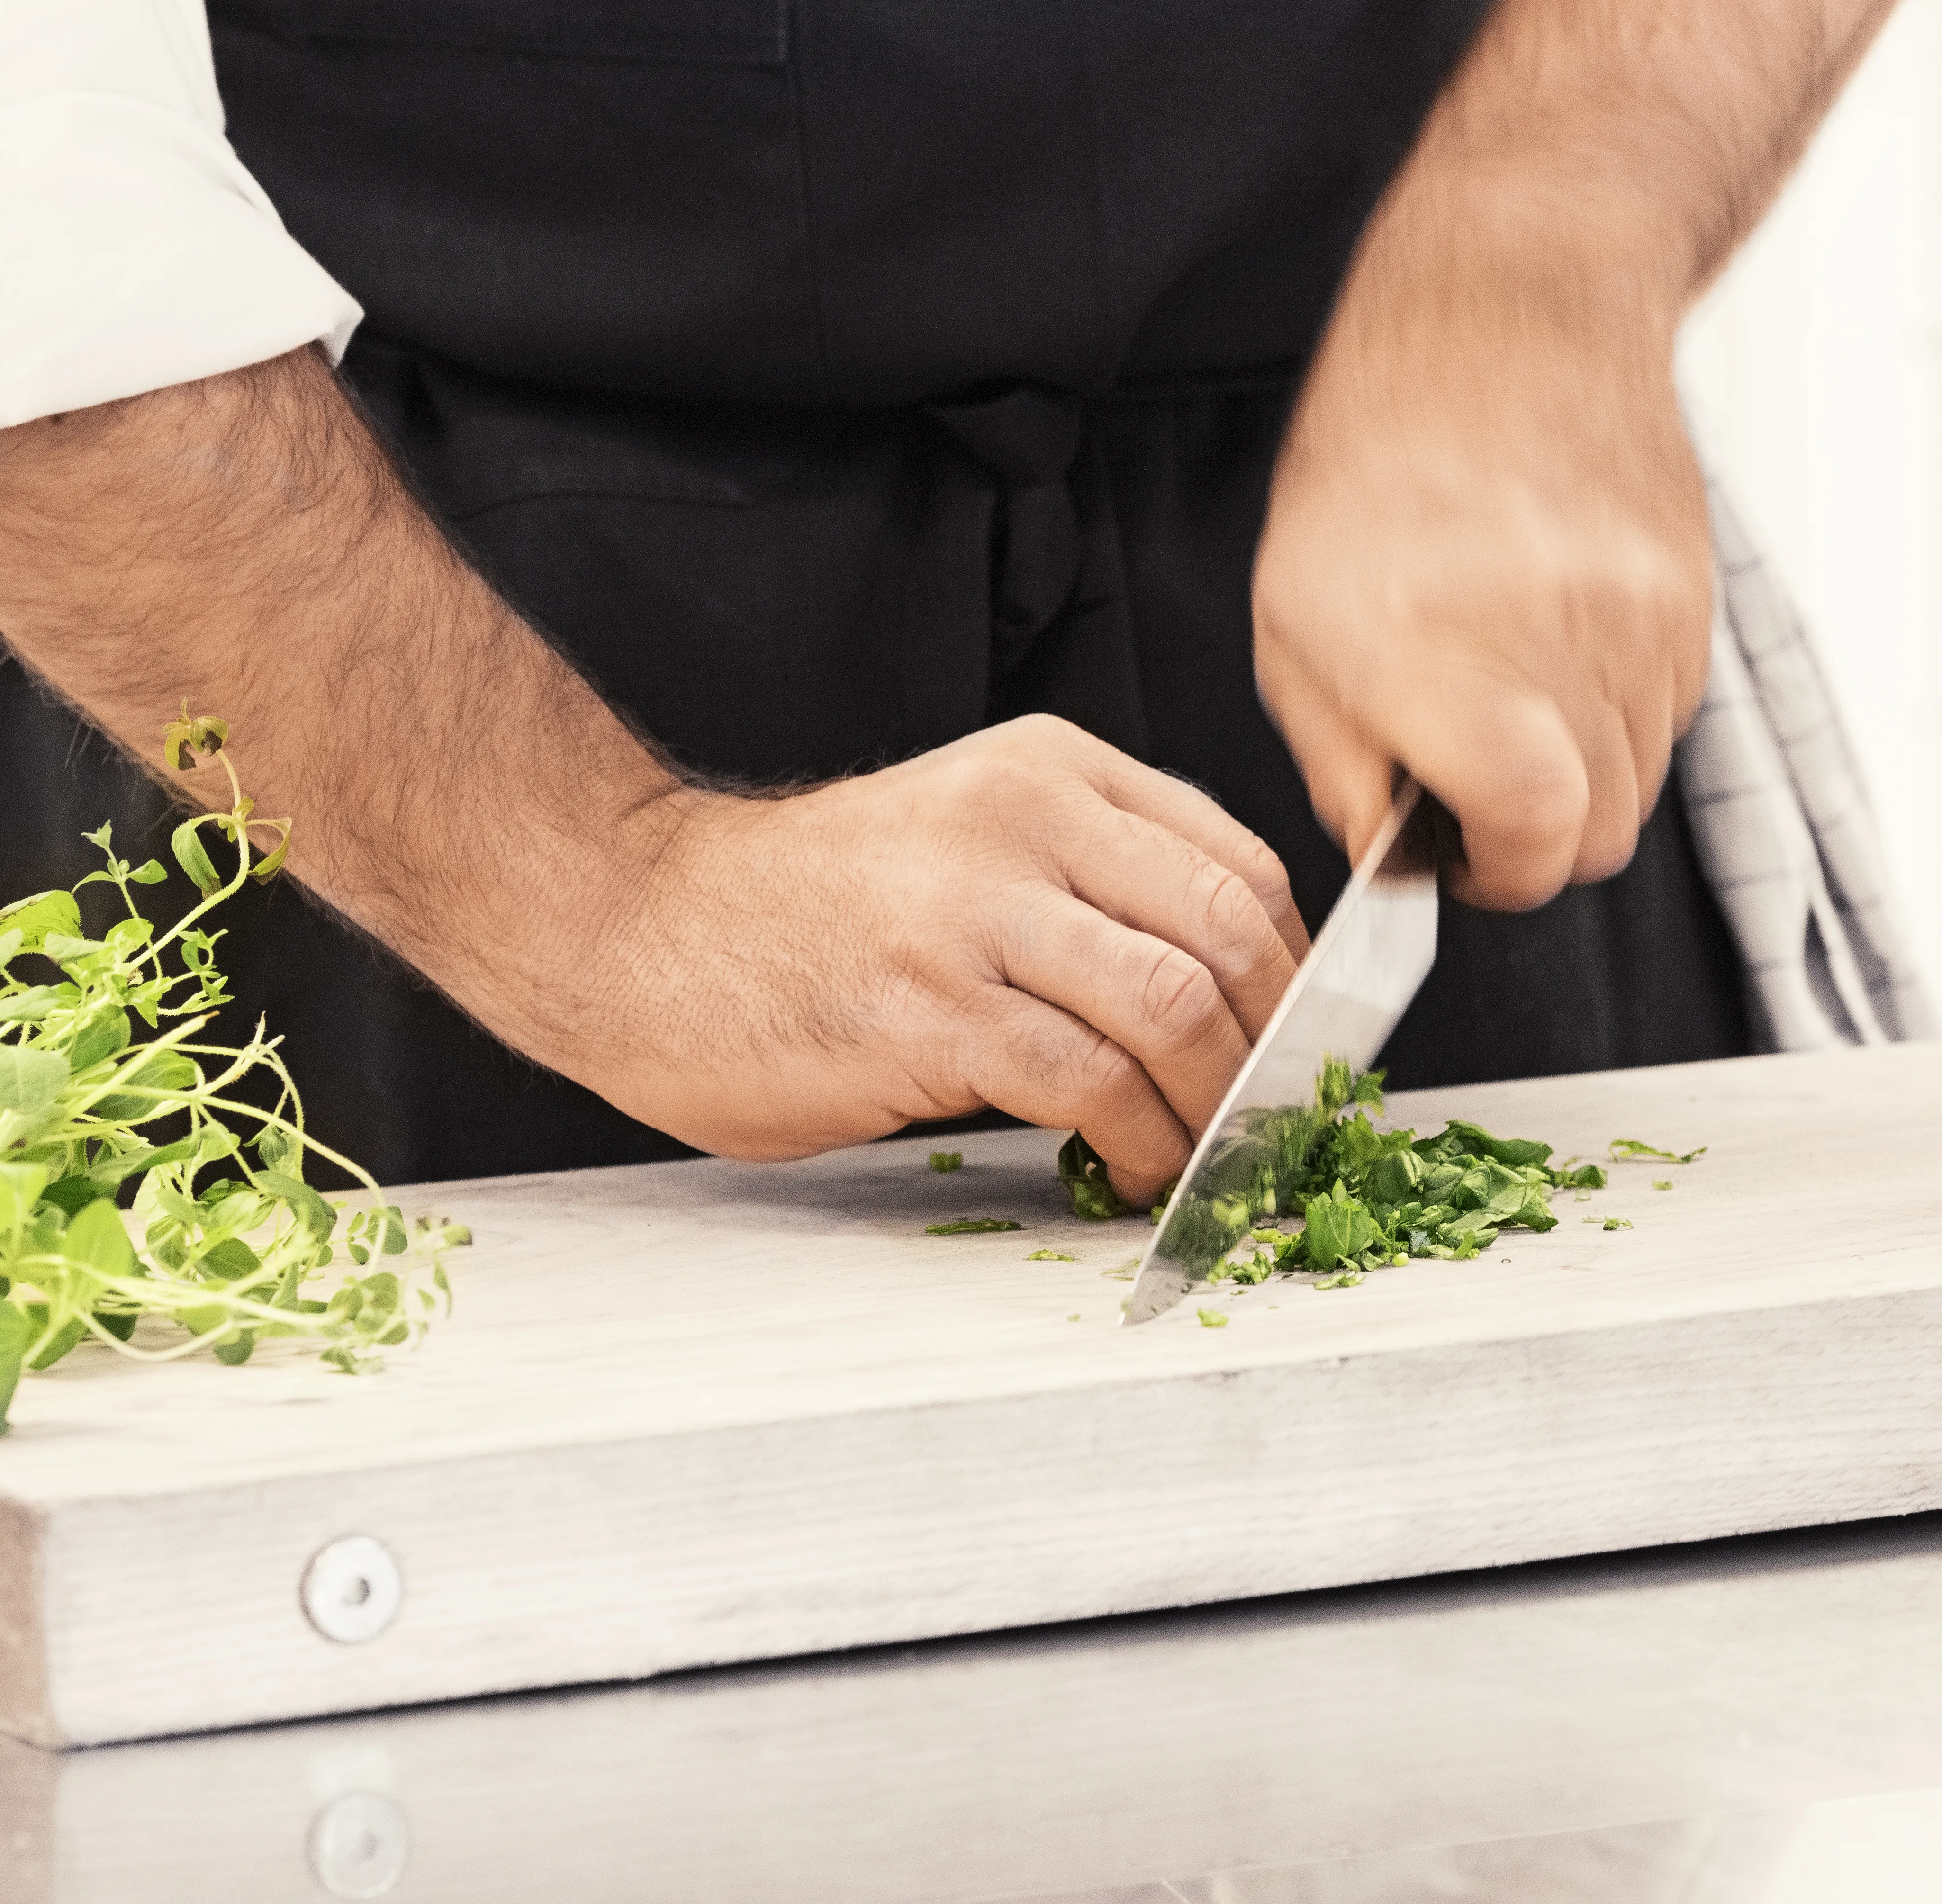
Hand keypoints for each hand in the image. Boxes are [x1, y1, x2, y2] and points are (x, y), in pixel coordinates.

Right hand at [562, 717, 1306, 1201]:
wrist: (640, 928)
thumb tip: (1222, 997)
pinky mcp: (933, 1009)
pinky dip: (1142, 1143)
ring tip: (1209, 1156)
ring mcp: (976, 911)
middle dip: (1278, 1044)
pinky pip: (1094, 1083)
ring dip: (1220, 1106)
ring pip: (1179, 1007)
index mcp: (1049, 771)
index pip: (1236, 862)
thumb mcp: (967, 844)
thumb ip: (1085, 887)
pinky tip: (1133, 1170)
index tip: (1301, 1041)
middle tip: (1276, 1115)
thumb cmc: (804, 911)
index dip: (1296, 968)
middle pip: (1229, 930)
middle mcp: (1026, 821)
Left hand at [1253, 0, 1941, 907]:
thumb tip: (1392, 854)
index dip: (1495, 872)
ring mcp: (1644, 627)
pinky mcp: (1690, 599)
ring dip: (1576, 767)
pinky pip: (1666, 707)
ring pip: (1637, 775)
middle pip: (1595, 833)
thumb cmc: (1375, 460)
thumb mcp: (1294, 622)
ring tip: (1509, 684)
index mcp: (1452, 669)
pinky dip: (1613, 704)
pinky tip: (1554, 632)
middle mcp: (1564, 653)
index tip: (1455, 853)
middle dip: (1534, 831)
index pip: (1533, 845)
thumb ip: (1341, 759)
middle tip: (1473, 777)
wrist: (1509, 313)